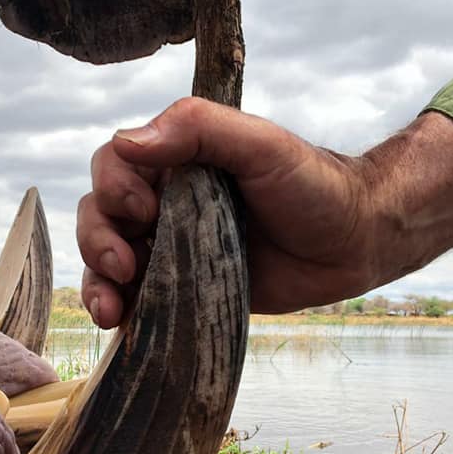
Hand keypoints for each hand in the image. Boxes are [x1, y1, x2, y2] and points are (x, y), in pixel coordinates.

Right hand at [78, 98, 452, 328]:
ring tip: (111, 309)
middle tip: (126, 265)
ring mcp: (172, 247)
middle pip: (101, 214)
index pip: (115, 164)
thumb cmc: (313, 185)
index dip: (114, 187)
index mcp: (177, 160)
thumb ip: (200, 129)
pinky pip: (138, 297)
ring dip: (98, 281)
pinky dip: (119, 308)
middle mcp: (166, 201)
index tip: (144, 210)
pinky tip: (120, 324)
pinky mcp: (184, 288)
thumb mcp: (261, 145)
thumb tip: (129, 141)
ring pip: (108, 258)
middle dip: (98, 241)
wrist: (354, 242)